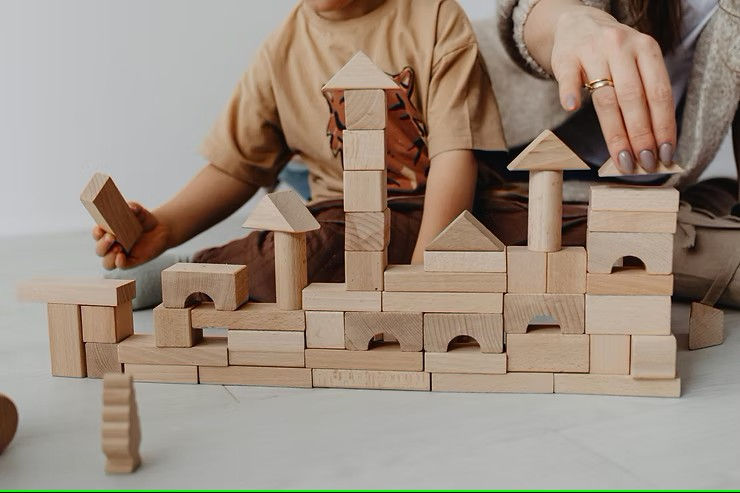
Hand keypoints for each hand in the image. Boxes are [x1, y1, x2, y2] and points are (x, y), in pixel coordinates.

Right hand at [92, 202, 170, 269]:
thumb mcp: (140, 212)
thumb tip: (130, 207)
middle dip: (103, 245)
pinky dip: (119, 263)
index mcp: (108, 232)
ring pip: (107, 262)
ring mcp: (120, 255)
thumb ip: (134, 207)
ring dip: (109, 257)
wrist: (160, 229)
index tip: (100, 229)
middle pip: (99, 250)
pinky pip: (121, 266)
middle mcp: (111, 246)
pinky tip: (121, 256)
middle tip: (112, 237)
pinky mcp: (131, 262)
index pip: (97, 234)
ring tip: (118, 248)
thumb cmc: (144, 219)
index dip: (96, 232)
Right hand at [549, 5, 675, 172]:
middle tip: (644, 162)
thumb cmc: (611, 54)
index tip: (665, 154)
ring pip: (605, 97)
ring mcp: (592, 50)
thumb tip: (654, 144)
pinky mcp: (566, 57)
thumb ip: (644, 95)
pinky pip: (568, 78)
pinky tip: (572, 107)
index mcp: (646, 49)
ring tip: (621, 158)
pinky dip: (570, 93)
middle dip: (641, 135)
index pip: (659, 93)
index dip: (663, 126)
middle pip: (634, 98)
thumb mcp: (635, 63)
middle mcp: (622, 47)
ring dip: (615, 132)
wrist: (577, 23)